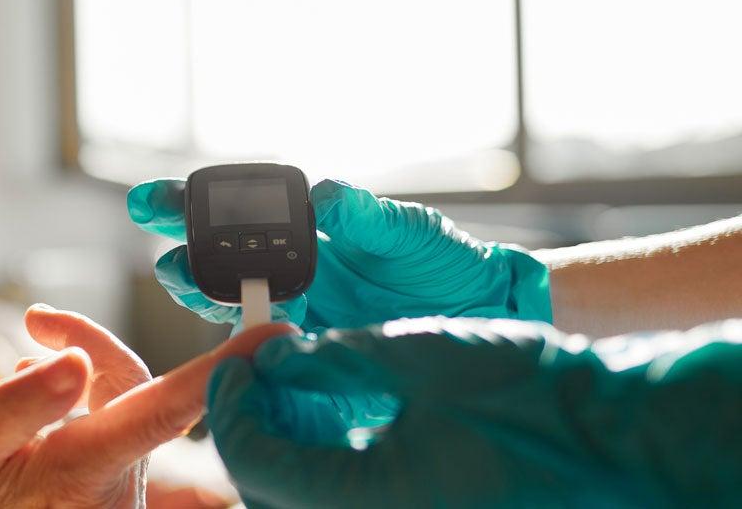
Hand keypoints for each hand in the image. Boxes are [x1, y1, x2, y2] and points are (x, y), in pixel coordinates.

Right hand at [0, 305, 296, 507]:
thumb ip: (13, 409)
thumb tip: (70, 358)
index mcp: (81, 471)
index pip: (165, 407)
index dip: (222, 369)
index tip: (275, 337)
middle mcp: (115, 482)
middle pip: (132, 385)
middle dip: (90, 346)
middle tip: (38, 321)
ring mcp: (117, 488)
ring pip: (113, 404)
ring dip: (66, 385)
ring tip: (6, 420)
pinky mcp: (110, 485)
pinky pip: (103, 426)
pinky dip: (66, 409)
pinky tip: (25, 436)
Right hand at [127, 178, 549, 330]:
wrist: (477, 311)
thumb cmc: (437, 259)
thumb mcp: (402, 230)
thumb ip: (358, 213)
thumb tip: (320, 195)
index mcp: (297, 230)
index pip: (228, 214)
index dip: (181, 206)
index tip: (150, 201)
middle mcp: (283, 271)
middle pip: (212, 263)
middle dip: (180, 255)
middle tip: (168, 254)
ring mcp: (291, 314)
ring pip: (228, 307)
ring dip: (203, 294)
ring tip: (186, 279)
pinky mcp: (307, 354)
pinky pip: (264, 352)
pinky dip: (244, 346)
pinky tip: (236, 338)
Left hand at [206, 317, 741, 507]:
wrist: (618, 442)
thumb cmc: (534, 397)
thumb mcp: (417, 357)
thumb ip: (331, 358)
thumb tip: (276, 356)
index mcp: (363, 501)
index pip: (254, 462)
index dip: (231, 405)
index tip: (235, 361)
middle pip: (272, 491)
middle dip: (251, 429)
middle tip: (257, 375)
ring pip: (306, 501)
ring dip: (285, 450)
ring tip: (292, 390)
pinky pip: (348, 503)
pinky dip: (326, 469)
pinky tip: (334, 422)